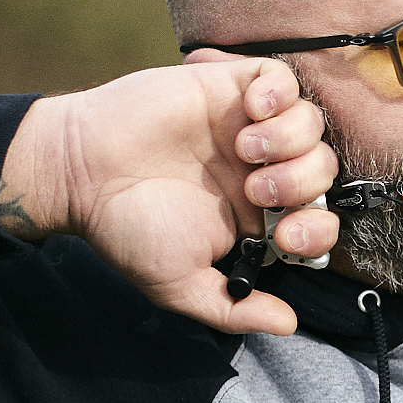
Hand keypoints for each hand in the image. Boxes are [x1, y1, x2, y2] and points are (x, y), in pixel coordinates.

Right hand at [2, 57, 336, 334]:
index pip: (321, 219)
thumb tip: (287, 325)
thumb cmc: (125, 228)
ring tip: (243, 150)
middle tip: (254, 191)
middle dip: (301, 183)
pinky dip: (278, 92)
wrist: (77, 174)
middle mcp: (261, 170)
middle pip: (324, 170)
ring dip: (290, 140)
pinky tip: (249, 110)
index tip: (283, 236)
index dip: (318, 228)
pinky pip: (281, 78)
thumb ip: (234, 309)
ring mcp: (247, 126)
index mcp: (259, 215)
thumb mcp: (179, 284)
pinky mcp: (227, 87)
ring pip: (311, 124)